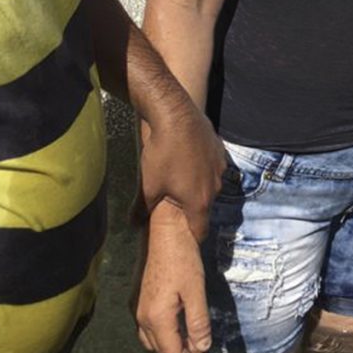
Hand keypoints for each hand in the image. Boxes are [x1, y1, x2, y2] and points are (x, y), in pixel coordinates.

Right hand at [131, 200, 211, 352]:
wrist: (165, 230)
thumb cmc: (183, 258)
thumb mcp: (196, 290)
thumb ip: (198, 322)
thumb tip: (202, 348)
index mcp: (155, 318)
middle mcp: (141, 316)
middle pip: (159, 350)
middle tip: (200, 351)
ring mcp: (137, 307)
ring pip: (150, 340)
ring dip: (169, 345)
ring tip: (190, 339)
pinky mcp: (138, 297)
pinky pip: (147, 327)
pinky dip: (162, 333)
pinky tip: (177, 323)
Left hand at [140, 99, 225, 240]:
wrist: (175, 115)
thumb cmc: (162, 153)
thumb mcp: (148, 185)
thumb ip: (142, 210)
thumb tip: (132, 226)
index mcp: (199, 201)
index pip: (201, 231)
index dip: (191, 237)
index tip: (182, 237)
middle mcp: (215, 187)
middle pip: (205, 206)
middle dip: (192, 207)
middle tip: (175, 201)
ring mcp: (220, 166)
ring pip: (211, 184)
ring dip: (198, 185)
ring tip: (180, 176)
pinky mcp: (220, 149)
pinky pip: (213, 165)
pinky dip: (203, 166)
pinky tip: (188, 158)